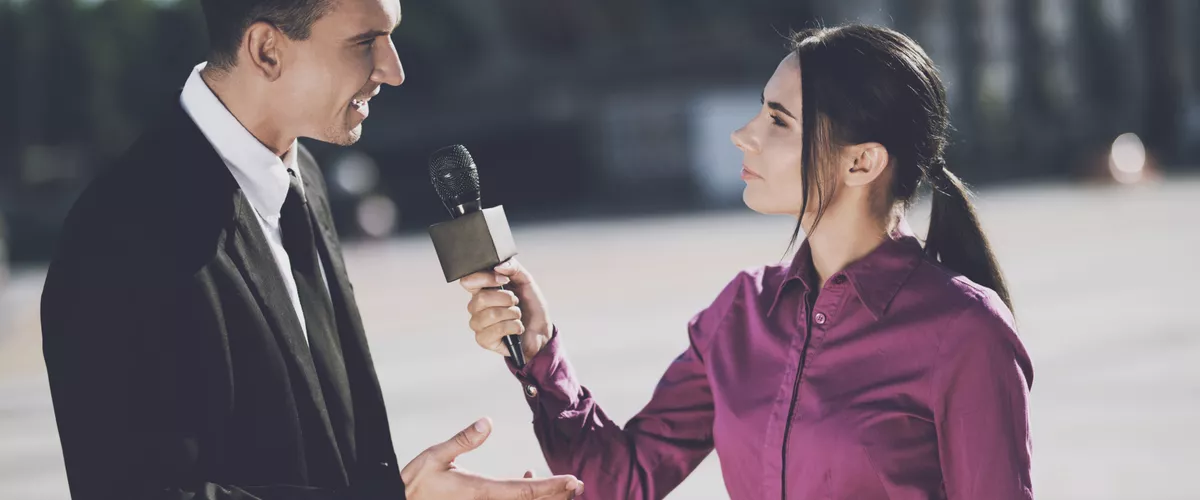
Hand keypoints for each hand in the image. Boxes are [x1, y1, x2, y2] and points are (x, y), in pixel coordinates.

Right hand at [400, 417, 583, 499]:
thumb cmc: (414, 485)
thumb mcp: (434, 458)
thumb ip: (462, 440)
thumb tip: (488, 422)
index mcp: (481, 491)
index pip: (526, 491)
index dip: (553, 487)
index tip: (573, 480)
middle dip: (557, 496)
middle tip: (576, 484)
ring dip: (543, 498)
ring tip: (560, 485)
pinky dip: (527, 497)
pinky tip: (527, 480)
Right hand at [460, 259, 553, 360]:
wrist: (541, 330)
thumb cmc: (530, 306)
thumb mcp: (526, 281)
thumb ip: (513, 268)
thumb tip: (498, 266)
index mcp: (482, 290)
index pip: (468, 281)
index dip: (486, 278)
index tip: (504, 280)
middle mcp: (476, 306)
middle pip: (481, 298)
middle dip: (506, 298)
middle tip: (516, 302)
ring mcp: (478, 324)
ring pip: (490, 314)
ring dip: (512, 313)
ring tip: (517, 315)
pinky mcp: (484, 340)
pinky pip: (496, 330)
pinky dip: (513, 327)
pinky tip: (516, 328)